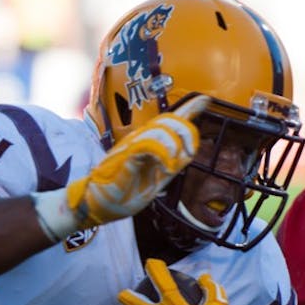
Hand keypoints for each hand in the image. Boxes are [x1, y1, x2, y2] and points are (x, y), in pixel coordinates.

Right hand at [32, 96, 207, 239]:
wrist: (99, 204)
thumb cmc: (124, 194)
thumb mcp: (156, 181)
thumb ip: (171, 166)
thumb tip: (187, 154)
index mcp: (150, 145)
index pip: (171, 121)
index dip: (189, 109)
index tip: (205, 99)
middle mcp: (141, 140)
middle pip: (169, 119)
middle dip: (186, 131)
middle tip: (188, 151)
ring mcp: (132, 146)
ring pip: (160, 128)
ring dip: (173, 146)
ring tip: (171, 166)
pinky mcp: (126, 156)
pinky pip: (147, 145)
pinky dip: (161, 154)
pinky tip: (164, 167)